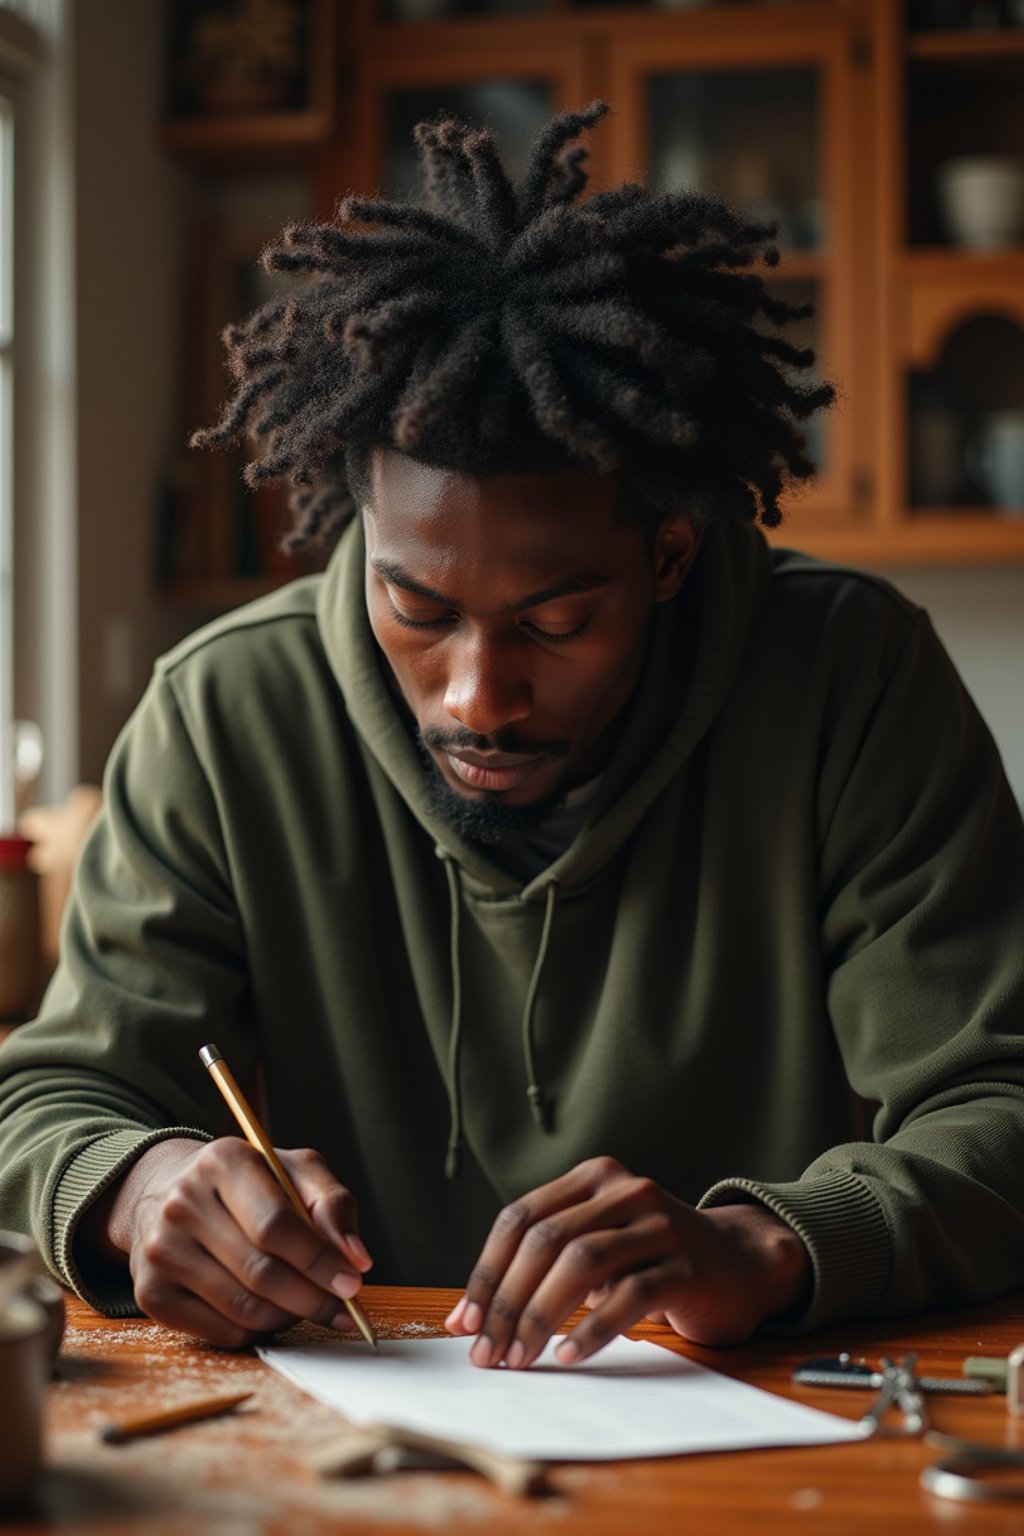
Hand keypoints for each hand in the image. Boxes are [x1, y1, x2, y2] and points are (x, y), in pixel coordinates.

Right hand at [86, 1136, 372, 1347]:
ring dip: (288, 1317)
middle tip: (341, 1308)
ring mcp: (160, 1249)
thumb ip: (332, 1205)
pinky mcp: (150, 1291)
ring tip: (305, 1305)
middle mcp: (183, 1202)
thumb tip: (356, 1259)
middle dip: (312, 1298)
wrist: (167, 1193)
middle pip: (261, 1272)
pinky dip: (256, 1331)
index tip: (353, 1283)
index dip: (320, 1260)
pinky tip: (269, 1313)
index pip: (276, 1225)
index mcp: (223, 1161)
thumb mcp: (295, 1171)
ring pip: (243, 1308)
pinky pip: (220, 1331)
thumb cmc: (248, 1185)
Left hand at [445, 1156, 809, 1368]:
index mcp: (594, 1177)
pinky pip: (631, 1294)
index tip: (464, 1322)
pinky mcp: (689, 1264)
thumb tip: (470, 1319)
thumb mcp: (597, 1248)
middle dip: (508, 1300)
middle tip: (487, 1352)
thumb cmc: (651, 1260)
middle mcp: (626, 1190)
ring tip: (520, 1358)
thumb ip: (542, 1268)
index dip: (488, 1271)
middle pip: (547, 1240)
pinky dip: (592, 1328)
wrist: (739, 1263)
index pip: (521, 1217)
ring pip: (583, 1263)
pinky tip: (568, 1355)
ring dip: (541, 1315)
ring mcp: (660, 1223)